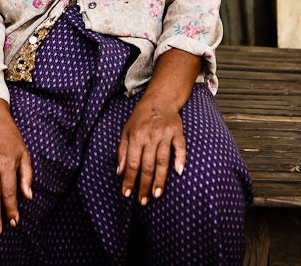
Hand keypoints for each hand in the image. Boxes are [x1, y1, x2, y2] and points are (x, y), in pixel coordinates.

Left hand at [116, 48, 201, 204]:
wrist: (159, 100)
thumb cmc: (140, 118)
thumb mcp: (126, 131)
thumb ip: (122, 152)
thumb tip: (119, 172)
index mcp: (136, 137)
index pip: (132, 163)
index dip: (129, 180)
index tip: (127, 194)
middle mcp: (150, 136)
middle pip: (147, 166)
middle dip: (144, 185)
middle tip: (143, 201)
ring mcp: (165, 134)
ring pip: (162, 161)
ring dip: (160, 180)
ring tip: (156, 195)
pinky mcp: (178, 133)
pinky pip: (180, 148)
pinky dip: (180, 160)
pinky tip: (179, 173)